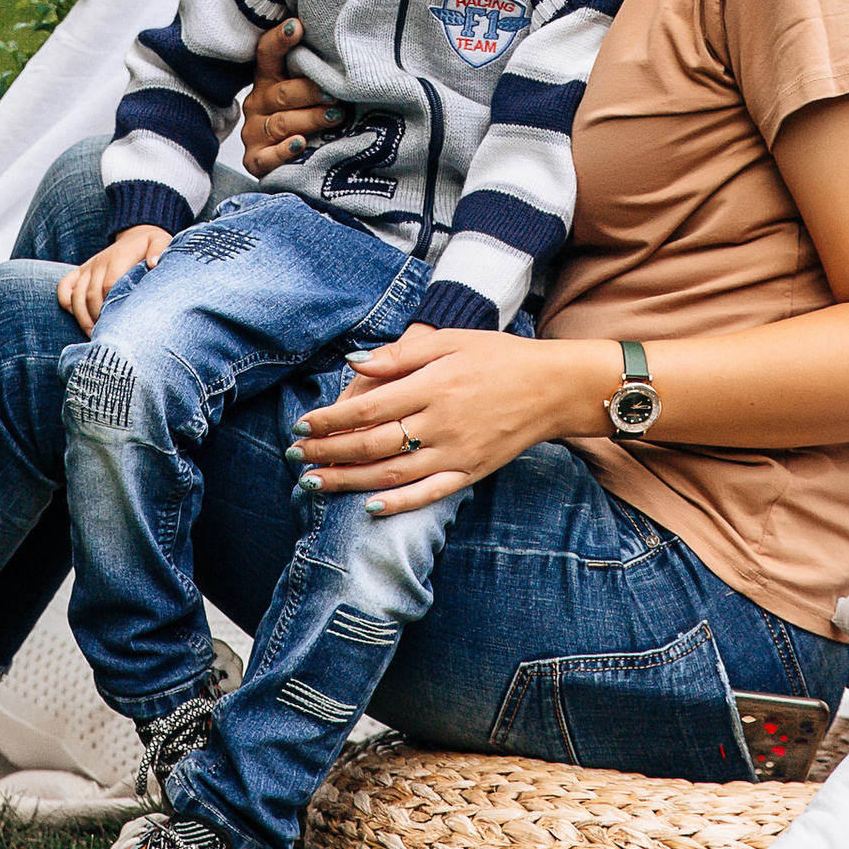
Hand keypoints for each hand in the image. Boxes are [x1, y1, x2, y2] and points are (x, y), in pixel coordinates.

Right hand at [58, 226, 171, 327]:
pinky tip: (79, 317)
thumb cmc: (150, 245)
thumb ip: (158, 250)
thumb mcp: (160, 242)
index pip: (109, 285)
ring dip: (82, 317)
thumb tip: (153, 262)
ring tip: (94, 335)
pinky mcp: (81, 271)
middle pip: (91, 295)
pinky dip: (66, 303)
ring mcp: (88, 268)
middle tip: (107, 337)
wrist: (136, 236)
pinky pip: (64, 287)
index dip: (111, 307)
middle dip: (97, 318)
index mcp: (118, 258)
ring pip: (76, 295)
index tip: (120, 326)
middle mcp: (99, 263)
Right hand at [240, 18, 332, 177]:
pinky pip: (267, 156)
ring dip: (309, 119)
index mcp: (268, 79)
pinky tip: (300, 144)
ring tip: (334, 116)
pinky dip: (284, 151)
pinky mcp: (256, 159)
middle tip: (334, 93)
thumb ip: (317, 71)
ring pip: (281, 123)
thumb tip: (350, 50)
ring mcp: (254, 131)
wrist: (291, 164)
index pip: (267, 53)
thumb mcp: (309, 90)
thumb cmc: (307, 115)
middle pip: (282, 93)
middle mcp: (257, 102)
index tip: (297, 27)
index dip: (280, 40)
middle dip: (309, 91)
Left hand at [287, 323, 589, 517]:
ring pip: (392, 475)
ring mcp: (456, 452)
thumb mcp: (451, 340)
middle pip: (372, 445)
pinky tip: (369, 509)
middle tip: (295, 456)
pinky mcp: (471, 473)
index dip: (330, 419)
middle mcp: (442, 422)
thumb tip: (354, 363)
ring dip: (348, 482)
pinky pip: (428, 494)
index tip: (302, 424)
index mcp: (433, 384)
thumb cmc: (498, 356)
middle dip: (327, 452)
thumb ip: (401, 354)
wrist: (553, 387)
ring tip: (314, 484)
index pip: (367, 408)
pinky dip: (398, 505)